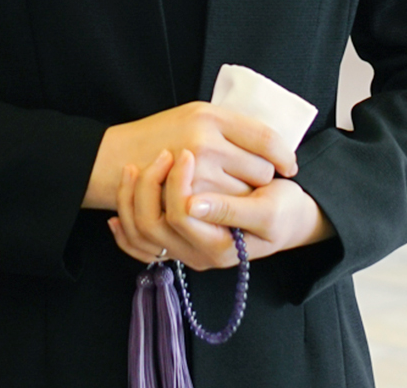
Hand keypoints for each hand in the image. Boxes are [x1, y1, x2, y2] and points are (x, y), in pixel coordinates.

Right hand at [82, 102, 297, 210]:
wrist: (113, 159)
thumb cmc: (158, 136)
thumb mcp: (193, 116)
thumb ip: (227, 128)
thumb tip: (270, 144)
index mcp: (210, 116)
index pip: (266, 138)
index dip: (283, 154)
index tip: (290, 166)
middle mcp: (205, 142)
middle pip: (261, 170)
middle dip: (261, 179)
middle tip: (253, 180)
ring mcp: (195, 173)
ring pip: (246, 196)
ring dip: (245, 198)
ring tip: (233, 193)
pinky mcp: (186, 200)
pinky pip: (224, 213)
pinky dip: (228, 213)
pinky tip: (222, 207)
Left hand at [107, 148, 333, 270]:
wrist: (290, 221)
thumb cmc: (285, 211)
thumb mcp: (269, 211)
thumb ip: (231, 210)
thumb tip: (193, 203)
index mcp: (220, 247)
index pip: (181, 215)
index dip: (178, 182)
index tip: (187, 151)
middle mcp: (198, 255)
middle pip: (152, 226)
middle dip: (150, 185)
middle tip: (164, 152)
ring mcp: (186, 251)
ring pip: (140, 234)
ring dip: (130, 200)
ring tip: (137, 167)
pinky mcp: (179, 242)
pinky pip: (138, 246)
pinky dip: (123, 230)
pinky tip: (116, 212)